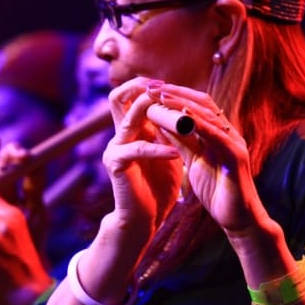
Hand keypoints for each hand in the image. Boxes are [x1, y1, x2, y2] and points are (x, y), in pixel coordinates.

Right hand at [102, 78, 183, 231]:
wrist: (145, 218)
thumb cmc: (159, 186)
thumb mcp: (170, 152)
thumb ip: (171, 131)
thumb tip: (189, 108)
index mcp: (131, 129)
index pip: (131, 94)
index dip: (150, 86)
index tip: (175, 86)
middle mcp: (119, 134)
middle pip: (118, 96)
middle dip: (143, 88)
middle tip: (166, 90)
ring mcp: (115, 147)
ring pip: (131, 117)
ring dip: (160, 114)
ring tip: (182, 120)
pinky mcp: (116, 164)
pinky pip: (138, 149)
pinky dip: (158, 149)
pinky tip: (176, 155)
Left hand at [143, 82, 263, 233]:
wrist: (238, 219)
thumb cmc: (217, 191)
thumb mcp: (194, 161)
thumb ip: (182, 142)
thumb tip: (162, 123)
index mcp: (218, 133)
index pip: (197, 105)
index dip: (174, 94)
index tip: (150, 88)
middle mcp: (229, 133)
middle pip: (203, 103)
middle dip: (176, 92)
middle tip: (151, 85)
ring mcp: (234, 142)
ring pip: (209, 115)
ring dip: (183, 103)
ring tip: (161, 96)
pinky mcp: (237, 157)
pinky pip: (217, 136)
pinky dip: (200, 125)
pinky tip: (183, 118)